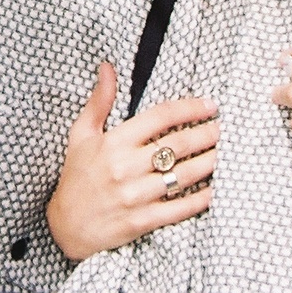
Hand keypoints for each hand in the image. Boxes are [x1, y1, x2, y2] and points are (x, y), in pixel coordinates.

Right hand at [47, 62, 218, 261]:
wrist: (67, 225)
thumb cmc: (76, 175)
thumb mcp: (81, 134)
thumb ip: (99, 100)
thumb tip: (108, 67)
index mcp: (114, 142)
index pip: (160, 117)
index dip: (189, 108)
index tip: (210, 105)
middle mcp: (126, 167)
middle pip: (178, 145)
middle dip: (206, 134)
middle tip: (223, 128)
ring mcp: (136, 195)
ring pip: (184, 175)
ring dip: (209, 162)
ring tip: (225, 153)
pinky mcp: (143, 220)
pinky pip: (180, 208)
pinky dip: (201, 199)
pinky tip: (216, 189)